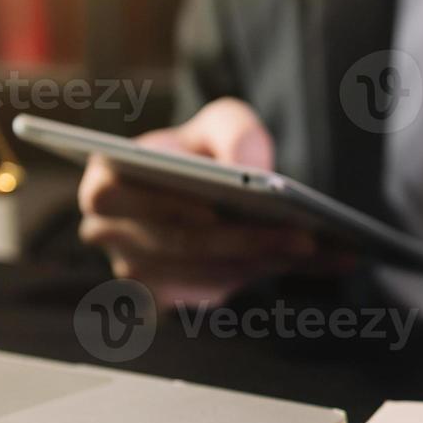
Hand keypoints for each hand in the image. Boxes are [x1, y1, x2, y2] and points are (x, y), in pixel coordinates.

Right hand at [78, 98, 354, 306]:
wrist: (208, 188)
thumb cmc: (204, 150)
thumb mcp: (221, 123)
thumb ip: (235, 133)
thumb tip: (252, 170)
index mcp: (105, 180)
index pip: (121, 197)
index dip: (165, 205)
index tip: (214, 209)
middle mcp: (108, 232)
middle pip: (175, 244)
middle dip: (241, 240)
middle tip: (300, 235)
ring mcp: (136, 271)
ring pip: (200, 274)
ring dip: (259, 261)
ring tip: (314, 247)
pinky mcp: (168, 299)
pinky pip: (218, 291)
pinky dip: (268, 273)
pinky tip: (317, 262)